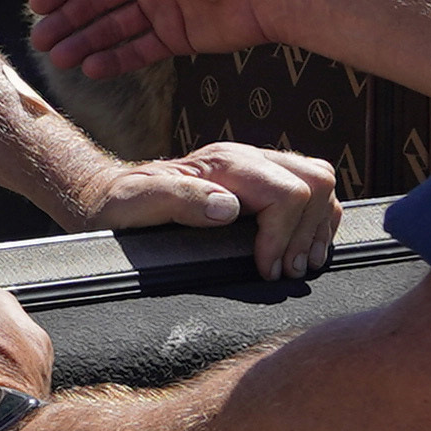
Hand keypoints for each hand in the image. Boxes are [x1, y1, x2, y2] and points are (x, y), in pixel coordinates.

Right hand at [29, 0, 298, 81]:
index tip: (38, 5)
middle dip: (68, 18)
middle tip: (41, 39)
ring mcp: (163, 6)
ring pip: (114, 26)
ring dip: (86, 41)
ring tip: (60, 59)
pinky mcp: (178, 36)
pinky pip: (139, 48)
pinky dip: (116, 58)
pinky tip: (92, 67)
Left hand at [72, 139, 348, 281]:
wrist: (111, 198)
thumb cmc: (122, 206)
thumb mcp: (138, 204)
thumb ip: (180, 200)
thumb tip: (229, 208)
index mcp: (224, 163)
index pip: (288, 192)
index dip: (284, 237)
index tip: (268, 270)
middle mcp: (246, 158)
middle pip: (314, 180)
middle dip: (306, 233)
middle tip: (285, 273)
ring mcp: (257, 167)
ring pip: (319, 180)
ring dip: (317, 227)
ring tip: (298, 266)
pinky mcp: (263, 181)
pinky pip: (312, 189)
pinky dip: (318, 218)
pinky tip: (304, 248)